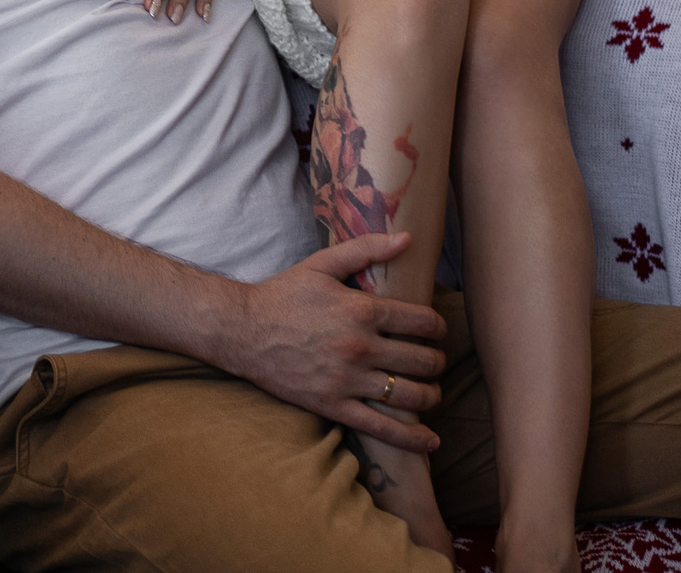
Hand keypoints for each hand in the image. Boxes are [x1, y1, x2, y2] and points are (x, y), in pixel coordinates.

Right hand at [206, 233, 447, 452]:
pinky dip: (411, 438)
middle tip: (433, 360)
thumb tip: (408, 238)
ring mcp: (348, 380)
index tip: (436, 330)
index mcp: (361, 310)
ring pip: (411, 395)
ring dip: (431, 394)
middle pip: (424, 361)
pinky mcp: (334, 406)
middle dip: (437, 361)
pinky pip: (381, 428)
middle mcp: (360, 347)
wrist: (242, 330)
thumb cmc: (283, 295)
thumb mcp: (322, 264)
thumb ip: (366, 248)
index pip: (423, 322)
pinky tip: (430, 442)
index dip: (438, 327)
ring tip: (430, 390)